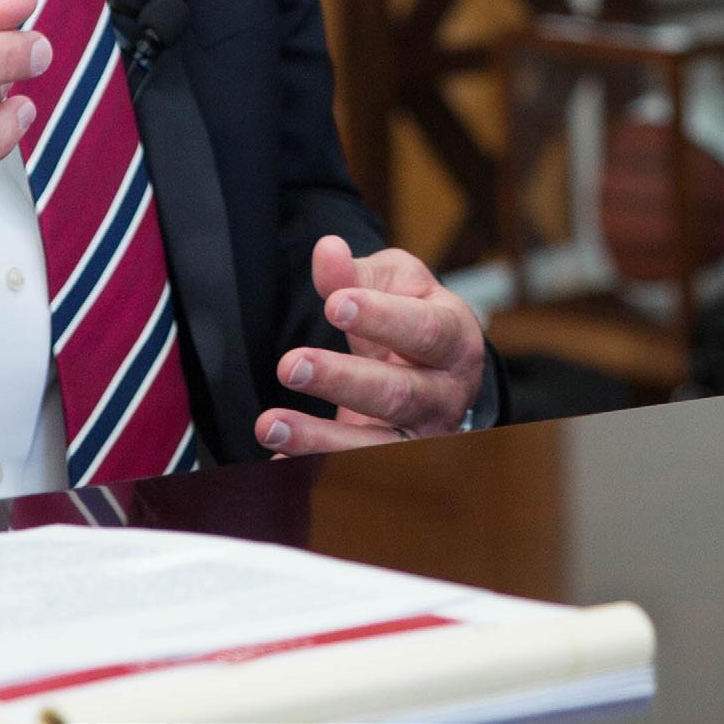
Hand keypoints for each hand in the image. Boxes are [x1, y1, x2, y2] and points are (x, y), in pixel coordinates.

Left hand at [254, 235, 486, 453]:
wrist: (438, 368)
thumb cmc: (413, 312)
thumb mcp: (395, 282)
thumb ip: (357, 271)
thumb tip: (327, 250)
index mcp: (454, 338)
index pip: (423, 330)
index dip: (381, 318)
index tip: (334, 303)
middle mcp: (445, 395)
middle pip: (398, 394)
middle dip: (342, 380)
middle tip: (290, 366)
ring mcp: (423, 437)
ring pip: (377, 446)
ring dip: (319, 439)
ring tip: (269, 424)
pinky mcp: (397, 464)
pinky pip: (357, 474)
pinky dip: (315, 470)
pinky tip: (277, 462)